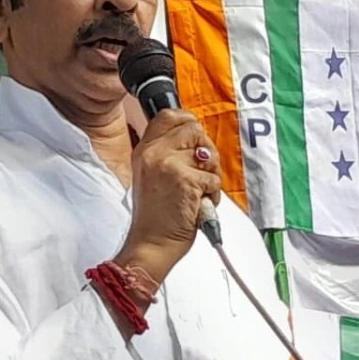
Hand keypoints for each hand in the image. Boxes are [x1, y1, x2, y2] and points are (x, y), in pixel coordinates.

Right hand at [114, 109, 220, 282]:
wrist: (151, 243)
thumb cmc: (156, 216)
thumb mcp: (151, 176)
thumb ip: (168, 154)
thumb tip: (197, 139)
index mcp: (144, 150)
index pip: (168, 116)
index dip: (188, 120)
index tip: (195, 134)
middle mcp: (154, 152)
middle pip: (194, 130)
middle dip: (206, 151)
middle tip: (201, 173)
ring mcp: (169, 165)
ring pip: (208, 154)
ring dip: (211, 174)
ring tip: (198, 192)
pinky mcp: (186, 180)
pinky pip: (213, 177)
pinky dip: (213, 194)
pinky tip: (199, 204)